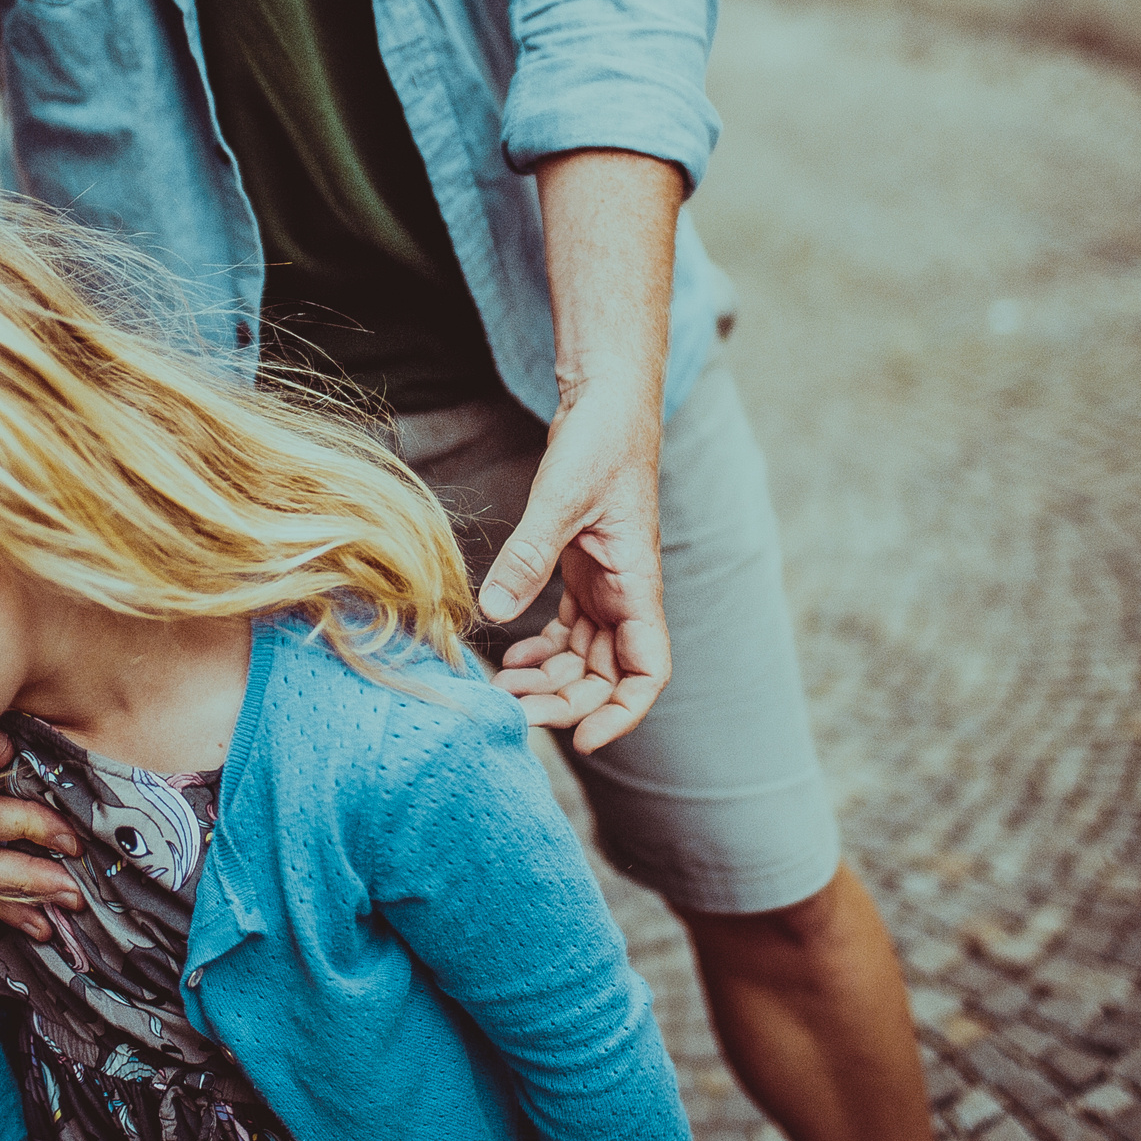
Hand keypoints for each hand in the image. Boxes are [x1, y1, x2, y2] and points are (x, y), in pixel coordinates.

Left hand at [481, 382, 671, 753]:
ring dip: (549, 680)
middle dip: (566, 703)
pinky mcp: (583, 570)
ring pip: (585, 657)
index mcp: (637, 583)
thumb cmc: (601, 441)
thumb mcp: (561, 497)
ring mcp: (605, 584)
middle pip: (607, 675)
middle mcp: (626, 592)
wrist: (606, 401)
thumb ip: (529, 555)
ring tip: (503, 687)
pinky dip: (542, 650)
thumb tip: (494, 611)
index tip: (582, 738)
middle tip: (514, 713)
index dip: (621, 713)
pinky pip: (569, 629)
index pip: (647, 670)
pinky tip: (511, 656)